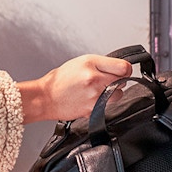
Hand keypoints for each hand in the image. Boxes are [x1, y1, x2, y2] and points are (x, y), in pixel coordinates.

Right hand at [16, 54, 132, 123]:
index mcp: (92, 64)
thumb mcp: (81, 61)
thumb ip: (102, 63)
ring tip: (99, 90)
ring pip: (118, 95)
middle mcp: (94, 80)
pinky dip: (103, 102)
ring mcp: (95, 96)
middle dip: (117, 80)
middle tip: (104, 79)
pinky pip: (108, 105)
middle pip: (123, 81)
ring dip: (113, 92)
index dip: (124, 69)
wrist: (47, 97)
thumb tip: (121, 68)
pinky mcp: (94, 110)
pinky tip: (91, 98)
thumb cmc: (61, 79)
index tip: (121, 70)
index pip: (124, 67)